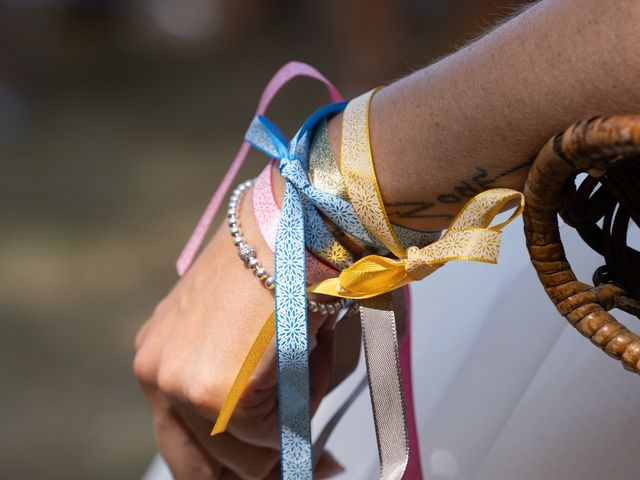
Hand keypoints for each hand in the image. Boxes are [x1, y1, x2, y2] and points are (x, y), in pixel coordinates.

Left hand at [133, 183, 341, 478]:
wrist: (290, 223)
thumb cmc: (276, 262)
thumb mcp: (241, 331)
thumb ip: (239, 390)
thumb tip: (278, 442)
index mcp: (159, 358)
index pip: (185, 447)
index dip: (232, 467)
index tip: (277, 467)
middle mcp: (156, 374)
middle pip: (210, 465)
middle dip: (266, 462)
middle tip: (317, 458)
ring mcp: (178, 385)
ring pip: (247, 457)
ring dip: (290, 424)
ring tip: (314, 362)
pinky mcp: (211, 391)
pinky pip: (272, 434)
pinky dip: (305, 402)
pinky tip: (314, 350)